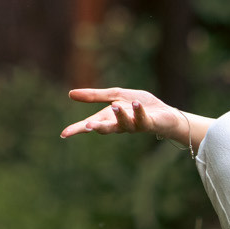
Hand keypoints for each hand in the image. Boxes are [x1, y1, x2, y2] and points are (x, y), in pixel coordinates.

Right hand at [61, 87, 188, 146]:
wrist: (165, 113)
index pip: (90, 124)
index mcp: (109, 118)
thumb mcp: (115, 95)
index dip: (77, 129)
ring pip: (124, 124)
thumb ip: (95, 96)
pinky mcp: (148, 123)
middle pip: (106, 128)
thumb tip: (70, 94)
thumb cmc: (139, 106)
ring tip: (115, 105)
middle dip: (97, 127)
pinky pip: (142, 119)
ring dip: (119, 115)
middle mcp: (120, 124)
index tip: (64, 134)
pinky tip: (136, 104)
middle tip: (88, 126)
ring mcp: (134, 125)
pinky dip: (138, 111)